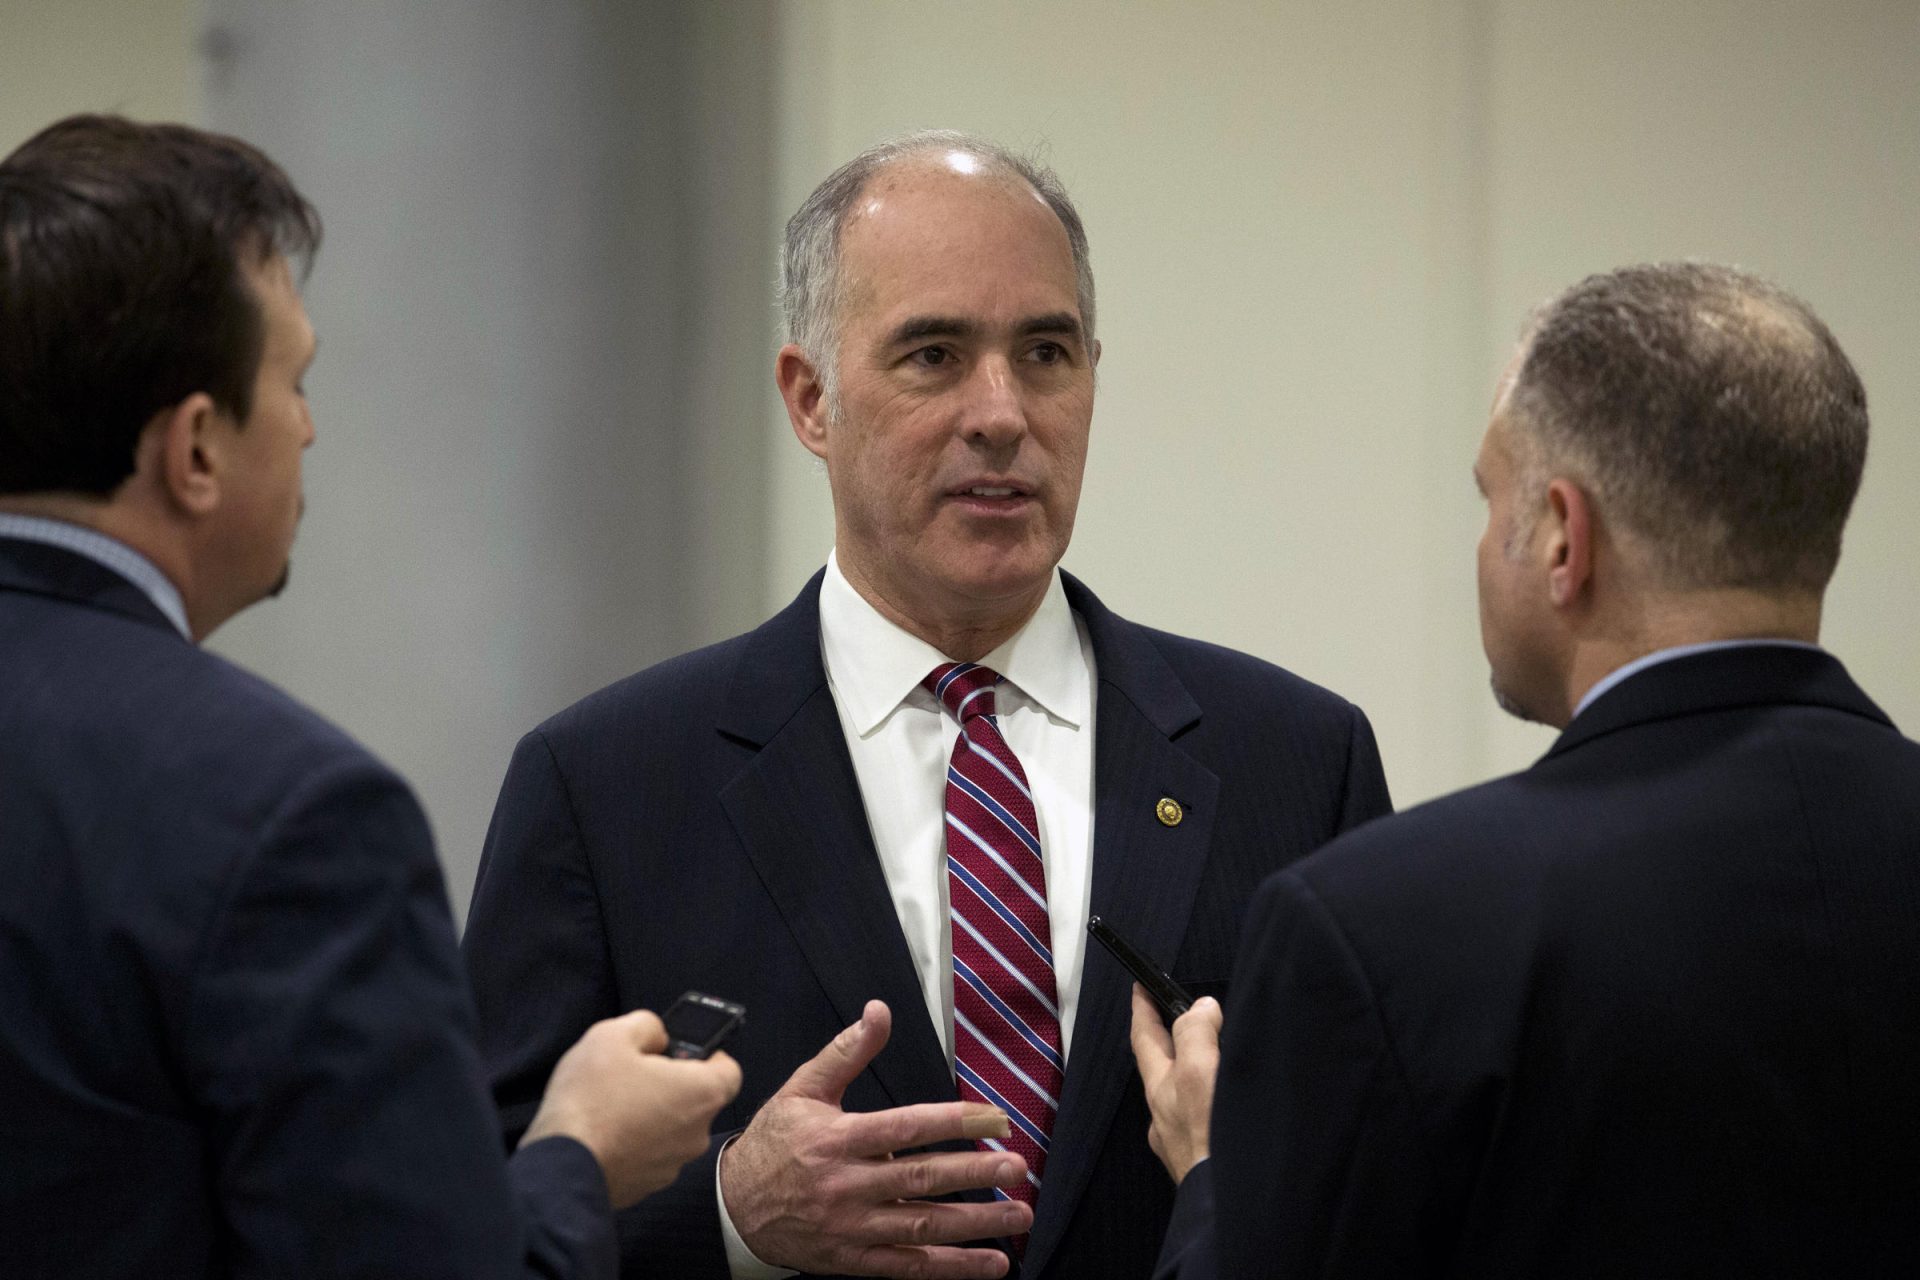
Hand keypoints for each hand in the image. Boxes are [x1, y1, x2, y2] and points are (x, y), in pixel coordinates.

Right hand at [522, 1008, 742, 1208]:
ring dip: (651, 1115)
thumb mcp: (612, 1035)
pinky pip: (649, 1154)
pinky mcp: (647, 1186)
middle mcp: (697, 1134)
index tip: (682, 1051)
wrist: (560, 1168)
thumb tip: (658, 1036)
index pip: (730, 1071)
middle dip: (671, 1084)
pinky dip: (634, 1142)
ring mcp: (672, 1165)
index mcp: (701, 1093)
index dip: (709, 1055)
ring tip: (611, 1104)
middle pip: (697, 1100)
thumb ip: (647, 1025)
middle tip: (635, 1073)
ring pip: (671, 1129)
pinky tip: (604, 1131)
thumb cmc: (590, 1101)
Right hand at [721, 999, 1033, 1278]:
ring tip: (1019, 1213)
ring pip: (922, 1226)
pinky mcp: (853, 1260)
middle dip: (974, 1173)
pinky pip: (909, 1267)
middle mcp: (848, 1185)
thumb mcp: (803, 1089)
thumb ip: (846, 1051)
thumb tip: (879, 1011)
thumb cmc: (773, 1143)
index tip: (994, 1118)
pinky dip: (953, 1267)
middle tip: (1017, 1167)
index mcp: (838, 1139)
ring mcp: (852, 1227)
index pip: (906, 1127)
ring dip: (976, 1223)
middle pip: (921, 1178)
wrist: (732, 1208)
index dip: (954, 1122)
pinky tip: (992, 1262)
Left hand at [1129, 985, 1221, 1183]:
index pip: (1145, 1038)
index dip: (1143, 1009)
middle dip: (1169, 1038)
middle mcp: (1167, 1117)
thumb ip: (1196, 1035)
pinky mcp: (1207, 1159)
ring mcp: (1185, 1142)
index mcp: (1161, 1090)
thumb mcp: (1199, 1074)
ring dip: (1195, 1069)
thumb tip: (1200, 1008)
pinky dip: (1213, 1098)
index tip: (1140, 986)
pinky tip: (1229, 1103)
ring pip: (1185, 1093)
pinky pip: (1206, 1116)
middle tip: (1180, 1013)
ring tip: (1214, 1054)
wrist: (1228, 1209)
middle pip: (1163, 1066)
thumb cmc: (1213, 1143)